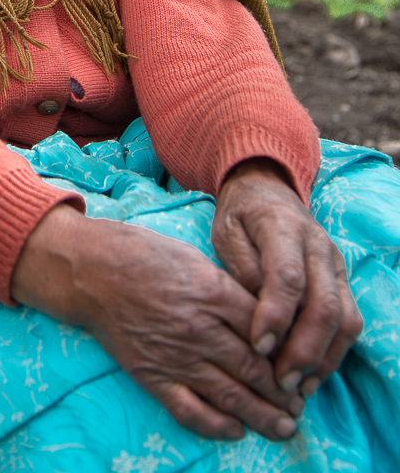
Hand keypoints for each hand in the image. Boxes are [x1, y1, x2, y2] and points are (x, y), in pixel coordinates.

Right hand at [10, 205, 304, 441]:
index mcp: (210, 291)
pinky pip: (191, 409)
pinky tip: (235, 429)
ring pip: (230, 395)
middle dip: (283, 390)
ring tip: (285, 425)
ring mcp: (175, 355)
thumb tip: (259, 316)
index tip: (301, 361)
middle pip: (254, 368)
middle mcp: (198, 327)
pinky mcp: (152, 375)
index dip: (288, 350)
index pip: (264, 329)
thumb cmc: (140, 253)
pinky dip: (216, 424)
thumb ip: (226, 287)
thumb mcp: (191, 256)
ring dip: (262, 414)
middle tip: (301, 402)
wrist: (90, 270)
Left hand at [212, 159, 362, 397]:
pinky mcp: (342, 281)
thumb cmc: (240, 215)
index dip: (276, 316)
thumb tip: (256, 312)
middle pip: (324, 305)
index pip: (289, 277)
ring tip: (296, 387)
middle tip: (279, 380)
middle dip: (303, 350)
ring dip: (323, 359)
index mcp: (284, 227)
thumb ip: (240, 268)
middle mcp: (318, 246)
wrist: (266, 189)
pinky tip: (310, 375)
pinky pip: (349, 322)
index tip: (257, 346)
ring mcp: (335, 265)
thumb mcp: (226, 231)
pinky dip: (333, 354)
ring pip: (344, 319)